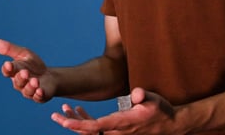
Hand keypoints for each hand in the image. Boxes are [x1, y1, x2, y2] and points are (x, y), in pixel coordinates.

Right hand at [0, 38, 55, 102]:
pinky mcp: (40, 96)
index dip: (7, 69)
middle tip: (25, 72)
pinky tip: (40, 91)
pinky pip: (38, 97)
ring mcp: (30, 91)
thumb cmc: (33, 65)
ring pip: (27, 91)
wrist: (50, 76)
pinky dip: (38, 95)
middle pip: (18, 82)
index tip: (8, 65)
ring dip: (30, 86)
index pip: (8, 71)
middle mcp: (20, 83)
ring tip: (35, 81)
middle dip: (21, 77)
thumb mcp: (23, 53)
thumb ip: (9, 49)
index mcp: (14, 72)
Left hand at [51, 88, 183, 134]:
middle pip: (88, 131)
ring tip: (64, 108)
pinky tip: (78, 109)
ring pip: (90, 131)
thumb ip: (143, 96)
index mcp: (123, 123)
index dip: (79, 125)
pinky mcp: (116, 130)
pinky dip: (86, 120)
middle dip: (70, 123)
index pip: (96, 128)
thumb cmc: (161, 111)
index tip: (64, 122)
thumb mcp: (154, 100)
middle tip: (54, 114)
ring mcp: (116, 132)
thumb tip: (136, 93)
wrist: (170, 125)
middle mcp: (117, 131)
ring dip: (76, 121)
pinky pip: (97, 128)